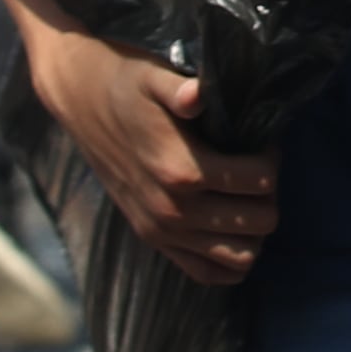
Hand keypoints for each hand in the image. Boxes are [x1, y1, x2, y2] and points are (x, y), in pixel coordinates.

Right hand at [20, 11, 279, 288]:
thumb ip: (182, 90)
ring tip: (243, 196)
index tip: (260, 141)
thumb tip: (199, 94)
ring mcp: (163, 232)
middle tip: (255, 167)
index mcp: (181, 171)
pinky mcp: (153, 240)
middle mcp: (174, 211)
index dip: (271, 158)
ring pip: (241, 256)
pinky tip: (229, 225)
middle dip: (268, 194)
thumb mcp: (155, 78)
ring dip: (253, 227)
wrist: (80, 99)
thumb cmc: (126, 84)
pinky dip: (228, 256)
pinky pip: (208, 272)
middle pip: (259, 222)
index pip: (261, 182)